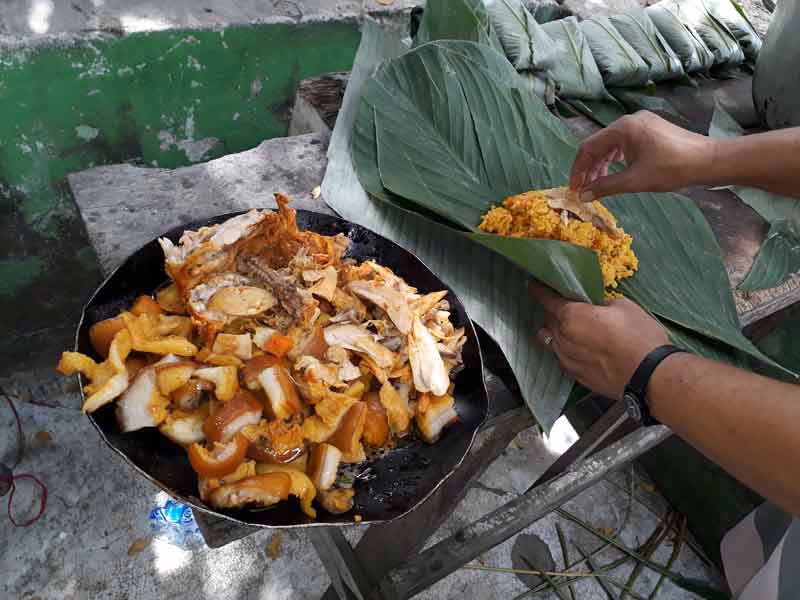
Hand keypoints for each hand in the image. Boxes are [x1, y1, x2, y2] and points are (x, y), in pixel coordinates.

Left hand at [529, 281, 668, 399]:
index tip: (534, 284)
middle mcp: (562, 338)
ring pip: (551, 340)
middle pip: (548, 319)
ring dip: (556, 332)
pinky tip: (579, 349)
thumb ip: (602, 303)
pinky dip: (565, 350)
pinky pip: (562, 358)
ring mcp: (566, 359)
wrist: (650, 376)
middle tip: (564, 305)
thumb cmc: (639, 338)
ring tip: (570, 329)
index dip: (539, 289)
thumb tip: (597, 305)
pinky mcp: (575, 376)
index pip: (546, 299)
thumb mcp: (624, 306)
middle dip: (552, 310)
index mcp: (571, 316)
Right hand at [570, 111, 716, 198]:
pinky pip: (625, 143)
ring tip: (598, 184)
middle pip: (599, 144)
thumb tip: (583, 196)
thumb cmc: (671, 169)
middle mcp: (629, 121)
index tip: (574, 188)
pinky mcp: (651, 129)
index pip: (588, 147)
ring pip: (611, 144)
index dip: (578, 169)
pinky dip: (616, 158)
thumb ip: (605, 186)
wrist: (708, 161)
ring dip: (602, 164)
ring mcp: (641, 123)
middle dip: (589, 168)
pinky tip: (616, 171)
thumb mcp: (635, 181)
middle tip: (584, 189)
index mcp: (622, 128)